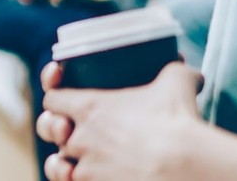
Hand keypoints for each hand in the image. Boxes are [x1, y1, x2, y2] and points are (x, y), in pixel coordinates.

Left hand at [36, 63, 209, 180]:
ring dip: (65, 160)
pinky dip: (79, 180)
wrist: (184, 165)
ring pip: (59, 163)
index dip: (55, 94)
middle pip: (51, 131)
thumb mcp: (177, 82)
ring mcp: (87, 168)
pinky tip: (89, 176)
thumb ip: (173, 70)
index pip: (52, 98)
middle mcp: (81, 138)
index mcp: (90, 107)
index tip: (63, 91)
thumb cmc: (177, 122)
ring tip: (75, 160)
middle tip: (71, 128)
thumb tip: (184, 68)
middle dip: (58, 129)